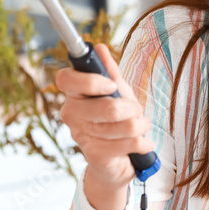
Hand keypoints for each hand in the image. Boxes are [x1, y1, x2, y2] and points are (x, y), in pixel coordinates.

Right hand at [57, 44, 154, 209]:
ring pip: (122, 125)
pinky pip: (128, 143)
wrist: (117, 161)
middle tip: (136, 110)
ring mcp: (81, 136)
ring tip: (141, 126)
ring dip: (140, 125)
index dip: (91, 81)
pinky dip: (143, 142)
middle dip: (131, 108)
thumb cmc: (116, 122)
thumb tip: (99, 48)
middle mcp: (72, 114)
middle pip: (105, 107)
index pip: (66, 79)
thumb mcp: (117, 93)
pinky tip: (142, 143)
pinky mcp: (94, 155)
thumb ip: (110, 71)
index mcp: (74, 95)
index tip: (111, 85)